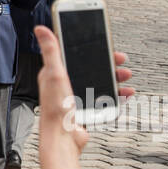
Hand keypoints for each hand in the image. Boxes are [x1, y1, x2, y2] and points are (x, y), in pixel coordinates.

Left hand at [34, 25, 132, 159]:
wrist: (63, 139)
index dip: (90, 46)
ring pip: (100, 81)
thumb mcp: (54, 74)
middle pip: (90, 67)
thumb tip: (41, 29)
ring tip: (126, 77)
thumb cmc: (55, 109)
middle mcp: (65, 83)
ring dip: (115, 78)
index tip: (105, 42)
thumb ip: (51, 51)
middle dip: (107, 62)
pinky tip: (124, 93)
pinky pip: (104, 98)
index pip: (74, 53)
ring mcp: (76, 96)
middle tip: (121, 60)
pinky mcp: (85, 108)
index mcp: (55, 72)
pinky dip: (116, 94)